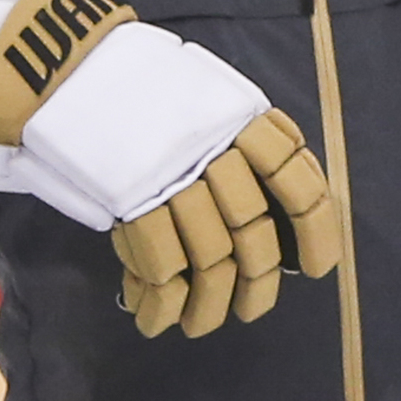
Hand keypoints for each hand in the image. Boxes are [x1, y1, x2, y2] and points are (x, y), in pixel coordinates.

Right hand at [111, 108, 339, 337]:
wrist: (83, 78)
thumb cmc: (155, 102)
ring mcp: (173, 174)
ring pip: (210, 258)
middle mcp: (214, 147)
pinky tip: (158, 319)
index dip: (316, 233)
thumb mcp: (215, 107)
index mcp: (244, 121)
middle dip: (258, 283)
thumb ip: (253, 151)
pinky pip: (161, 265)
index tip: (316, 270)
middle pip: (253, 232)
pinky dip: (163, 302)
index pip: (299, 183)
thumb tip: (286, 233)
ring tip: (201, 323)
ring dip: (208, 304)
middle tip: (251, 309)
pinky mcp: (131, 197)